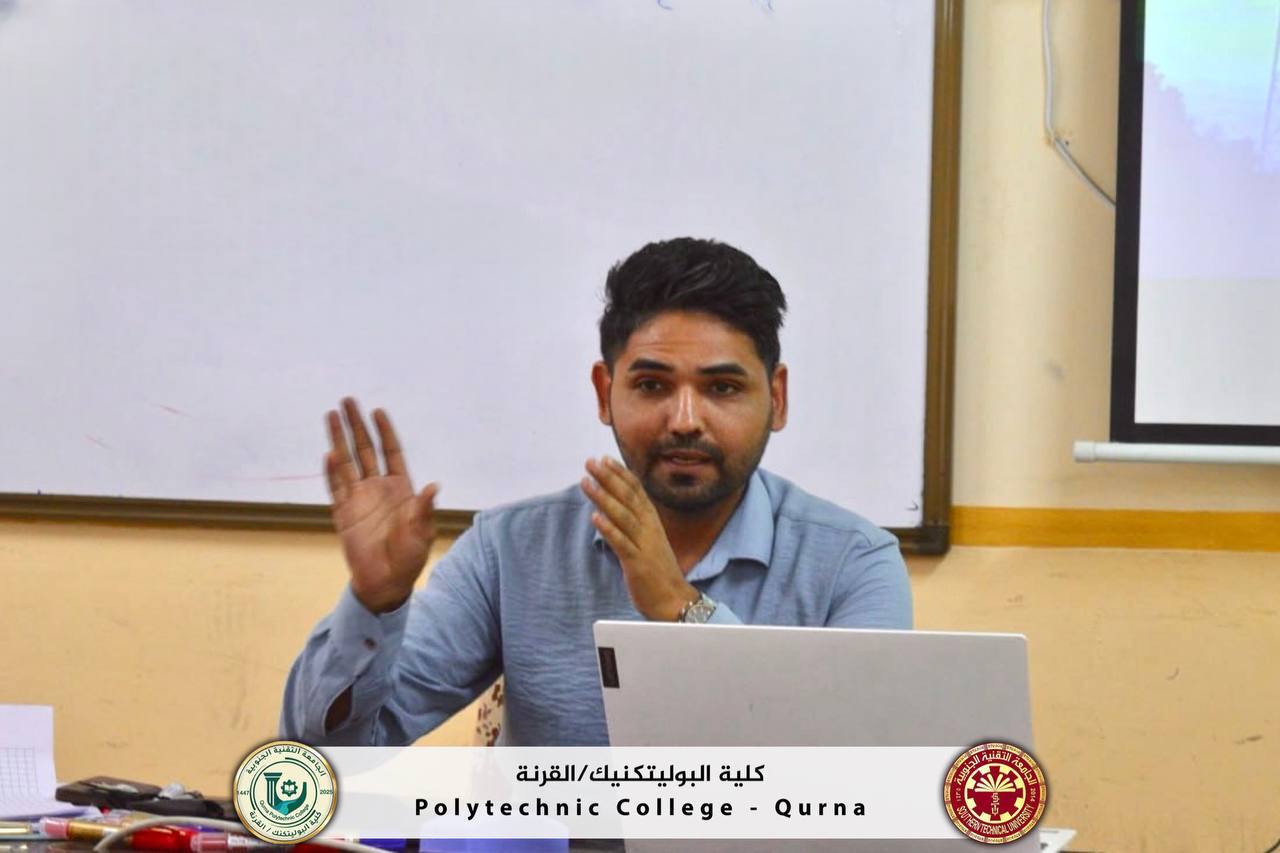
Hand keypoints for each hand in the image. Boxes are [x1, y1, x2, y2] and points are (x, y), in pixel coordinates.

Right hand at [325, 397, 437, 613]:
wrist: (386, 582)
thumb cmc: (409, 557)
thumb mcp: (422, 532)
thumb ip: (424, 509)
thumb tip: (433, 486)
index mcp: (400, 488)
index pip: (390, 452)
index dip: (385, 432)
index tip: (377, 410)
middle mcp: (377, 488)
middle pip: (365, 449)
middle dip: (356, 425)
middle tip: (348, 400)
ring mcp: (358, 499)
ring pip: (346, 462)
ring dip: (338, 439)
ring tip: (331, 415)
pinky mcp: (343, 514)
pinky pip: (335, 488)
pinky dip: (331, 471)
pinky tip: (329, 454)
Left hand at [582, 456, 697, 621]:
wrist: (674, 600)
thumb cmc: (658, 571)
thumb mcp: (647, 541)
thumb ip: (633, 524)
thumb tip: (611, 509)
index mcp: (652, 522)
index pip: (636, 491)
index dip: (620, 474)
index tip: (605, 459)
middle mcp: (649, 528)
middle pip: (628, 497)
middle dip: (608, 478)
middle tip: (591, 462)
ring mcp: (644, 544)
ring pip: (623, 516)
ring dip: (603, 497)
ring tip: (587, 482)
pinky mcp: (637, 563)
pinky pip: (621, 543)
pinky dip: (609, 529)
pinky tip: (595, 517)